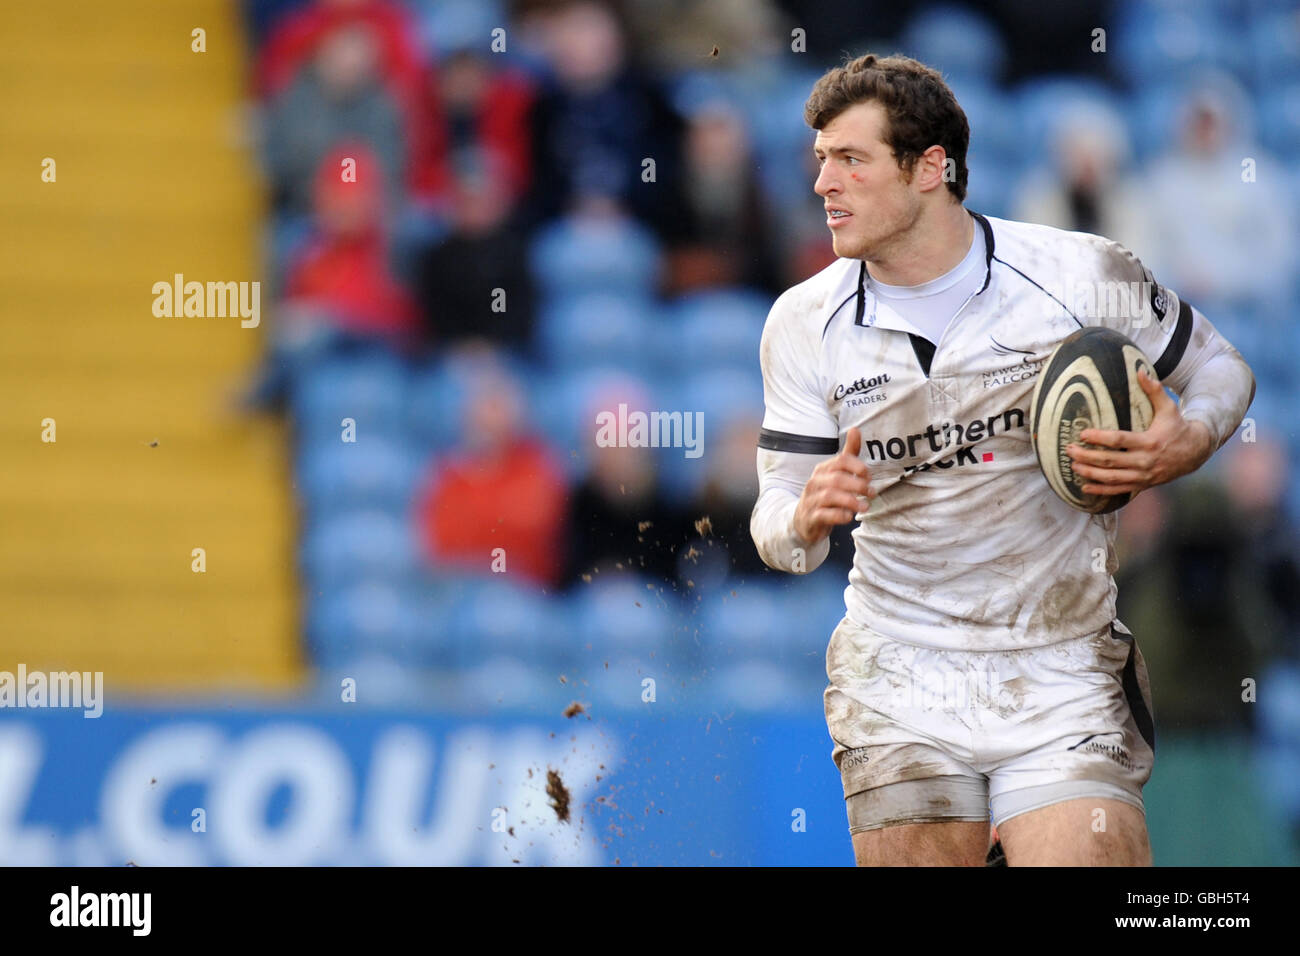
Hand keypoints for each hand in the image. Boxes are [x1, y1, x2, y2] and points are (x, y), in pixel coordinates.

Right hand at [793, 426, 875, 544]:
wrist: (803, 520)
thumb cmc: (825, 494)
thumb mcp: (835, 473)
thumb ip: (848, 454)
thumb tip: (855, 429)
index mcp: (822, 469)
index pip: (841, 461)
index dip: (857, 467)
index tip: (868, 476)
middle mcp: (815, 482)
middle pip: (837, 478)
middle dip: (858, 485)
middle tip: (871, 493)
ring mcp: (811, 500)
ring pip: (830, 496)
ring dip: (851, 501)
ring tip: (865, 507)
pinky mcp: (812, 517)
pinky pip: (824, 515)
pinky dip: (839, 515)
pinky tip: (849, 517)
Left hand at [1066, 369, 1213, 497]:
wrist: (1195, 453)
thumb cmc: (1177, 427)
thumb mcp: (1169, 408)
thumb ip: (1154, 390)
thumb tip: (1140, 371)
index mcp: (1149, 441)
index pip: (1119, 440)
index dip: (1100, 438)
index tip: (1083, 434)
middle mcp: (1145, 461)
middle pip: (1110, 461)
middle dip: (1087, 457)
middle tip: (1069, 450)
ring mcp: (1143, 475)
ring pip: (1112, 478)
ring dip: (1090, 473)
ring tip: (1072, 466)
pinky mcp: (1142, 484)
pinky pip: (1118, 490)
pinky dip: (1101, 491)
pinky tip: (1085, 488)